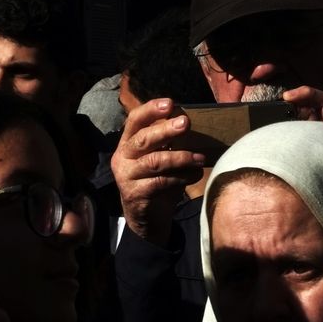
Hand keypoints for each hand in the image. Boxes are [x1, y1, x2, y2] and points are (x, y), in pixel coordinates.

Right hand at [110, 98, 205, 245]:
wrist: (146, 219)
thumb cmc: (156, 182)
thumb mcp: (158, 159)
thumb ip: (167, 143)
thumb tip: (186, 122)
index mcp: (127, 144)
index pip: (134, 121)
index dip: (151, 110)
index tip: (170, 103)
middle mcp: (122, 158)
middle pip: (143, 140)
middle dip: (165, 130)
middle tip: (186, 123)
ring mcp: (126, 177)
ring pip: (155, 162)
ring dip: (181, 157)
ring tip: (200, 158)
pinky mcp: (136, 194)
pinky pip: (162, 182)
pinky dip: (182, 177)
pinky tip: (195, 174)